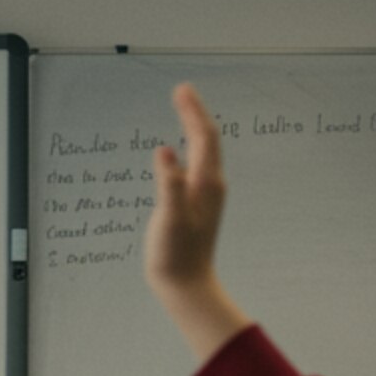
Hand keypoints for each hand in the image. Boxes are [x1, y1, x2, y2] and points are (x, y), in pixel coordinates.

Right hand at [143, 83, 250, 364]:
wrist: (186, 285)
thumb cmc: (175, 256)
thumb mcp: (169, 219)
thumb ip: (169, 184)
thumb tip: (164, 151)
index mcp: (206, 184)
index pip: (203, 137)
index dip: (192, 112)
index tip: (181, 89)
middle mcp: (211, 185)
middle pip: (206, 140)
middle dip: (194, 114)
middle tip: (181, 91)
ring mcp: (206, 195)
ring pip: (204, 152)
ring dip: (193, 129)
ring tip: (183, 110)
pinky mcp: (197, 205)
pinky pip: (196, 166)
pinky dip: (189, 149)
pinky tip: (179, 152)